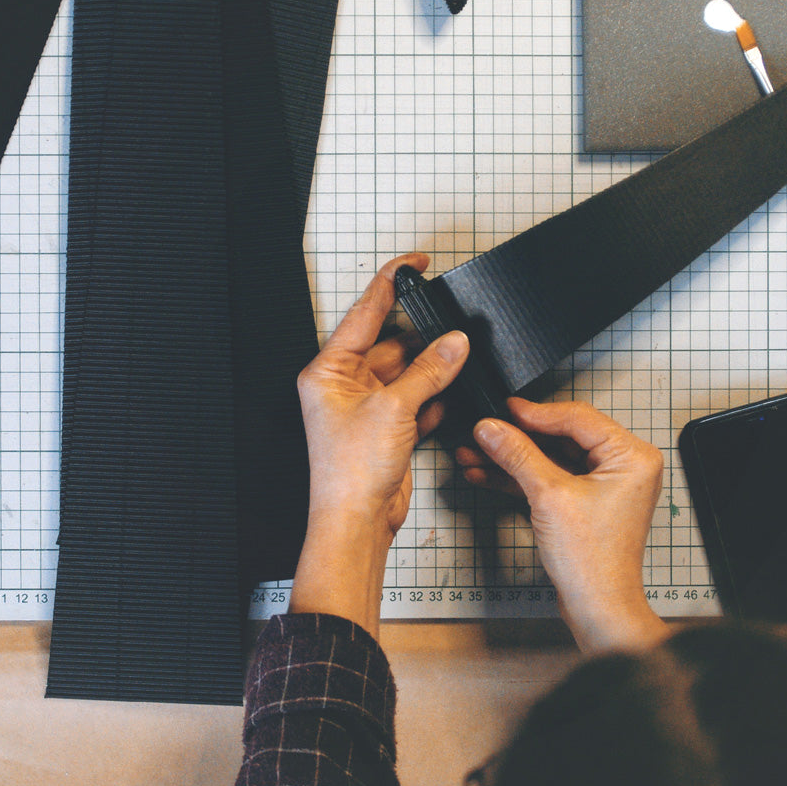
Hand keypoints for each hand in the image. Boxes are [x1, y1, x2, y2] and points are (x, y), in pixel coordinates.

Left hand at [291, 253, 469, 637]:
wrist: (358, 522)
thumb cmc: (350, 472)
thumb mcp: (395, 409)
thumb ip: (429, 372)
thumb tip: (453, 344)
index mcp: (328, 371)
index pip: (364, 313)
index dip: (390, 284)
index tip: (414, 263)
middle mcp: (344, 385)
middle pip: (390, 343)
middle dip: (423, 338)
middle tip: (451, 322)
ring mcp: (366, 406)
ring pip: (407, 372)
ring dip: (432, 370)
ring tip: (458, 358)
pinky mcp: (387, 427)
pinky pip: (416, 399)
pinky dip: (434, 397)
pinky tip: (449, 397)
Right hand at [456, 397, 667, 655]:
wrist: (596, 608)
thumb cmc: (594, 562)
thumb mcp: (548, 496)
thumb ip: (518, 455)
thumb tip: (492, 428)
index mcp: (631, 456)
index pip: (576, 418)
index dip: (534, 413)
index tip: (503, 410)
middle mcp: (623, 466)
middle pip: (561, 436)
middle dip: (517, 437)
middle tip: (486, 430)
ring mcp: (603, 485)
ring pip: (551, 457)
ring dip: (512, 457)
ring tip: (476, 452)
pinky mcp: (585, 502)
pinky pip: (550, 477)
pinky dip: (520, 476)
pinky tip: (488, 472)